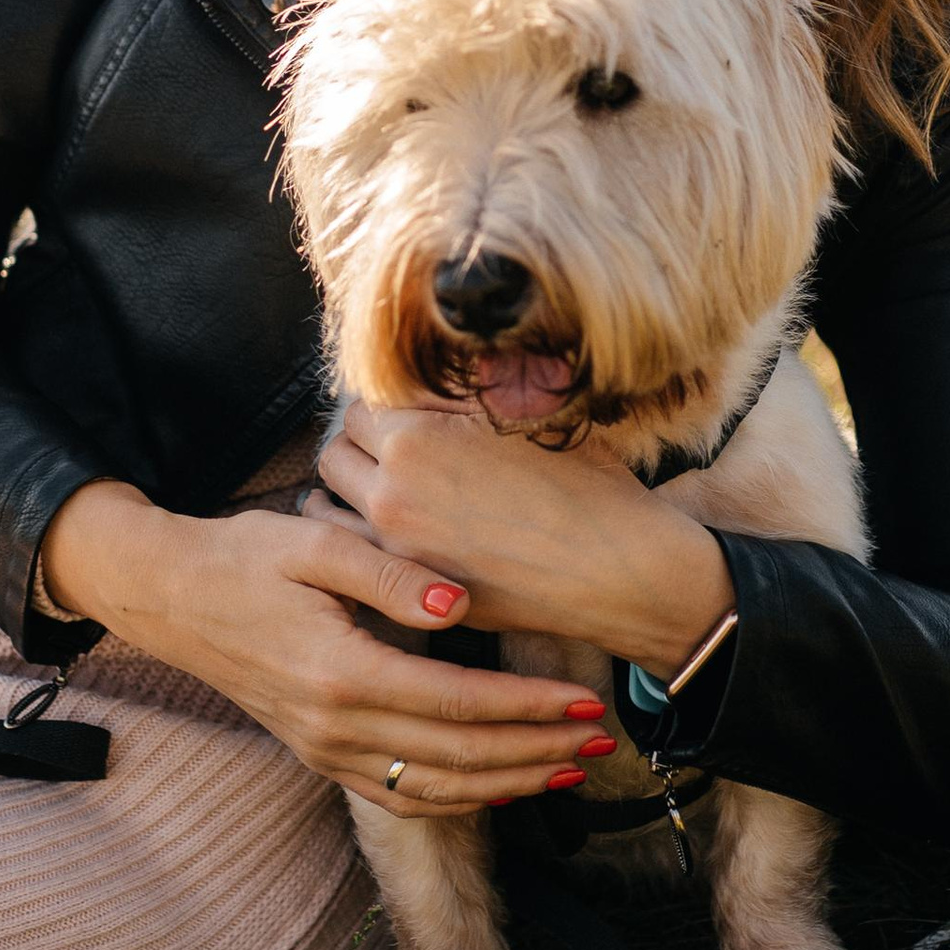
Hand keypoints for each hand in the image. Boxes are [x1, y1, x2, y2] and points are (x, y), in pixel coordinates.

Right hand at [33, 480, 612, 818]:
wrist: (171, 597)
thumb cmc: (245, 558)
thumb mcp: (315, 543)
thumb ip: (390, 573)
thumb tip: (461, 605)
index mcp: (342, 672)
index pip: (459, 703)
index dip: (528, 709)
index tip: (585, 702)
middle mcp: (335, 727)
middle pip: (460, 756)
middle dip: (538, 751)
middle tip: (601, 739)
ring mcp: (325, 750)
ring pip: (436, 789)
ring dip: (509, 783)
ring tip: (568, 768)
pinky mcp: (320, 756)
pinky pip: (400, 796)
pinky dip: (458, 798)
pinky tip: (499, 785)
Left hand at [313, 402, 734, 684]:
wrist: (619, 570)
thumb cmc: (588, 487)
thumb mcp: (531, 415)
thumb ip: (473, 389)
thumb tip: (450, 359)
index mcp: (415, 438)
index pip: (361, 405)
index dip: (386, 407)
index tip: (406, 414)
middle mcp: (392, 492)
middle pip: (335, 453)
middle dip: (359, 447)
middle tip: (390, 450)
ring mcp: (396, 548)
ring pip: (330, 508)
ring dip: (348, 494)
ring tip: (379, 490)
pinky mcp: (410, 590)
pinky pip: (353, 558)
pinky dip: (355, 541)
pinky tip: (385, 535)